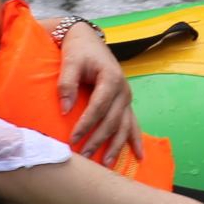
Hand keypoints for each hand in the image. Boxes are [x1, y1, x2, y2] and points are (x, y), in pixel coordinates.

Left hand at [53, 19, 143, 161]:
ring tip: (106, 164)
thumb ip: (67, 83)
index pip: (99, 106)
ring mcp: (126, 98)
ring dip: (116, 146)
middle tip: (83, 156)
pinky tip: (139, 156)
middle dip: (98, 140)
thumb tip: (65, 109)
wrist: (88, 40)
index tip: (73, 138)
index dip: (86, 124)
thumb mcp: (70, 62)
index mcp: (111, 78)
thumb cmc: (78, 50)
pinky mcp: (125, 103)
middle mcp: (123, 90)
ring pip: (124, 126)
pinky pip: (132, 124)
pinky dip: (135, 140)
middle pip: (112, 120)